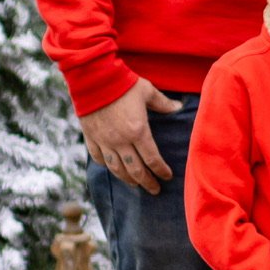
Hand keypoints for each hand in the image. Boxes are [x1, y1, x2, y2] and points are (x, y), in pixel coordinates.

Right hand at [80, 79, 181, 193]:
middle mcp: (121, 141)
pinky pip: (99, 158)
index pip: (152, 159)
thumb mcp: (148, 91)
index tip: (167, 177)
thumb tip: (179, 108)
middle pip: (135, 170)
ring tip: (136, 184)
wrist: (93, 79)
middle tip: (155, 190)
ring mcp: (104, 141)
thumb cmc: (123, 83)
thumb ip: (163, 103)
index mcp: (138, 131)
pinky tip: (113, 169)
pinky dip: (107, 166)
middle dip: (147, 182)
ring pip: (116, 168)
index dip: (161, 170)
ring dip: (127, 179)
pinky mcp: (91, 137)